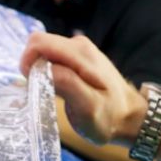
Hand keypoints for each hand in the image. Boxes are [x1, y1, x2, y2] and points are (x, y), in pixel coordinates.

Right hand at [20, 32, 146, 145]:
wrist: (131, 117)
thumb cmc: (109, 118)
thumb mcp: (87, 107)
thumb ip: (66, 84)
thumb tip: (43, 68)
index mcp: (80, 54)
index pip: (39, 43)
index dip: (28, 62)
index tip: (32, 86)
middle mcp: (79, 45)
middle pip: (39, 44)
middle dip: (32, 66)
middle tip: (41, 91)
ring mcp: (79, 49)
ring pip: (44, 51)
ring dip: (39, 70)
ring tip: (52, 93)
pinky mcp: (78, 58)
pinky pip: (53, 57)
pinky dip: (47, 72)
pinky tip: (57, 89)